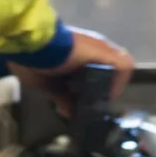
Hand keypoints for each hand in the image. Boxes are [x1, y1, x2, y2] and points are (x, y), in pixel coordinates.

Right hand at [7, 27, 134, 117]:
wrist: (31, 44)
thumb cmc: (32, 60)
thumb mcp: (46, 84)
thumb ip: (61, 97)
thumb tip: (68, 112)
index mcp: (77, 52)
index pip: (95, 68)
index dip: (93, 85)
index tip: (83, 99)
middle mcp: (92, 47)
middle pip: (109, 68)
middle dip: (104, 87)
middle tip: (93, 102)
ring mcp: (100, 48)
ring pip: (119, 67)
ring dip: (112, 85)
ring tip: (100, 100)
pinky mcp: (104, 52)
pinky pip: (123, 66)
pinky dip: (118, 82)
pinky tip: (106, 95)